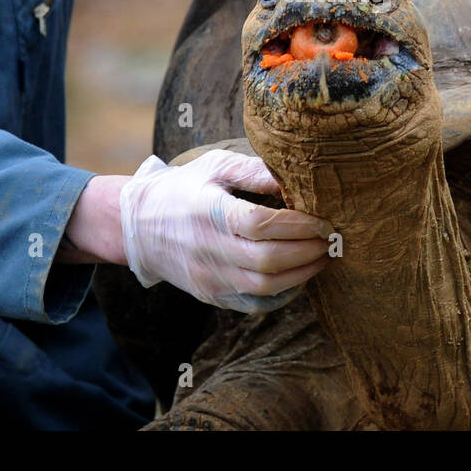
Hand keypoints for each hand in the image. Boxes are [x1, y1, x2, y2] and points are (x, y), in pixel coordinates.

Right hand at [108, 149, 331, 312]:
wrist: (139, 226)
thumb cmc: (184, 189)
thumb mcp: (214, 166)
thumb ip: (254, 171)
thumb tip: (294, 177)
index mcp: (208, 211)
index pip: (259, 225)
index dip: (297, 225)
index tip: (322, 220)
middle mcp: (207, 248)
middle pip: (267, 260)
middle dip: (308, 252)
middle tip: (331, 240)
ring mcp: (208, 277)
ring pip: (264, 287)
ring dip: (302, 274)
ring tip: (322, 256)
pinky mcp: (211, 295)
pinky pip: (254, 304)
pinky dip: (283, 294)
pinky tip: (299, 276)